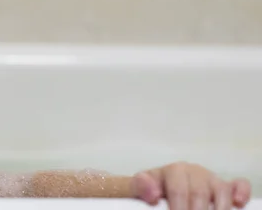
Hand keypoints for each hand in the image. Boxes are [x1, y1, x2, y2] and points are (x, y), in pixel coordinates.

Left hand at [131, 162, 250, 209]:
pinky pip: (238, 185)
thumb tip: (153, 193)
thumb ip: (139, 186)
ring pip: (221, 191)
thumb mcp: (135, 188)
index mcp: (173, 170)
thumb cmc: (147, 190)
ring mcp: (210, 179)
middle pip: (200, 194)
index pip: (178, 190)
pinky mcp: (223, 187)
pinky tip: (238, 204)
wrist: (153, 187)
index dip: (178, 207)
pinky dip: (241, 193)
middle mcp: (194, 172)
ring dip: (219, 208)